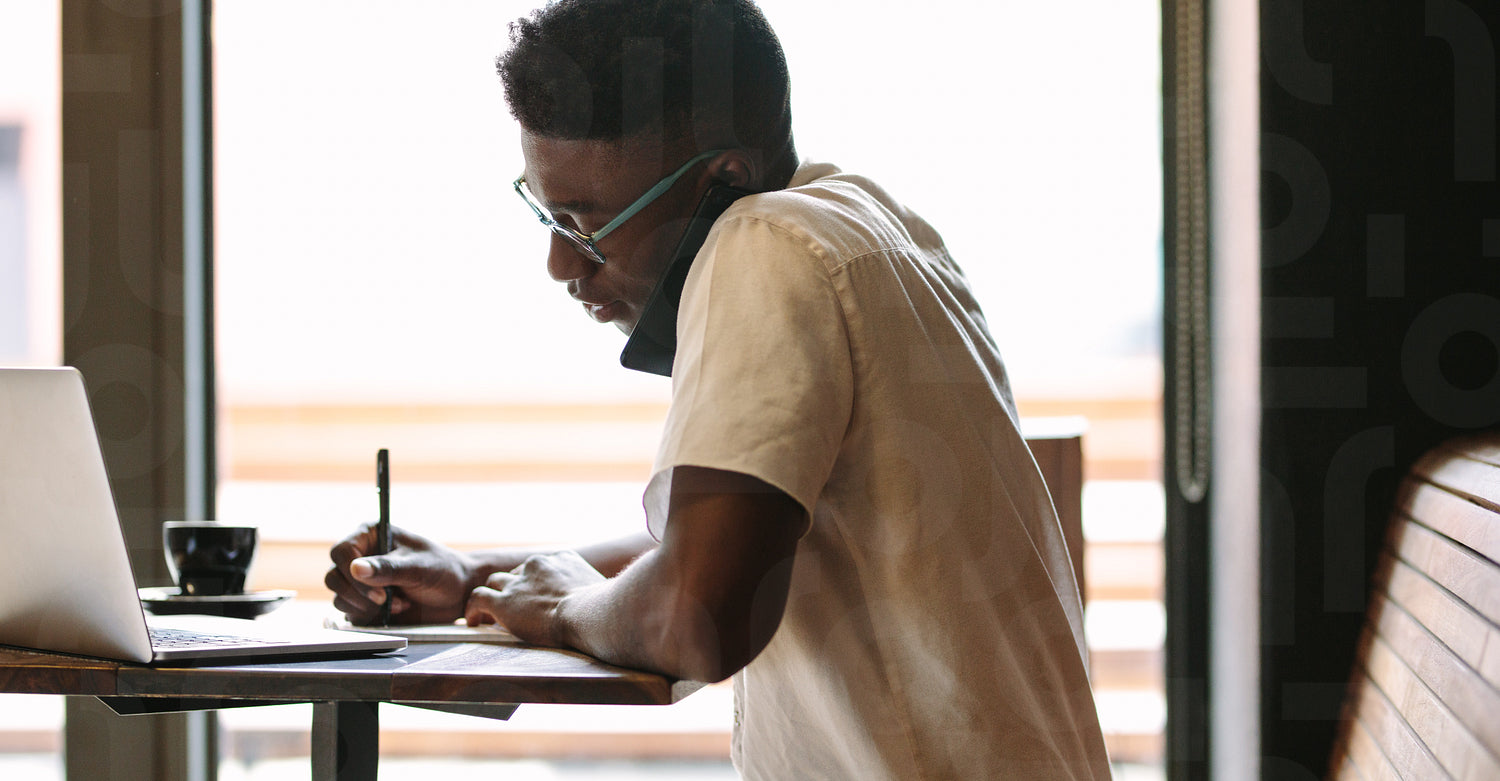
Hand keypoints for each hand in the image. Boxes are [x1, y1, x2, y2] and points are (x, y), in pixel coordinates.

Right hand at [326, 522, 476, 625]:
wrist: (458, 593)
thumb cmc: (443, 570)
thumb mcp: (418, 567)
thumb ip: (388, 568)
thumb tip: (356, 568)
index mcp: (371, 536)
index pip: (341, 551)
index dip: (352, 572)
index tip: (378, 590)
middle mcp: (361, 558)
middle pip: (334, 577)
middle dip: (357, 594)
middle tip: (385, 600)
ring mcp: (361, 582)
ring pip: (340, 598)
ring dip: (366, 607)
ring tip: (398, 604)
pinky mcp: (365, 603)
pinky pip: (350, 614)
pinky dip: (369, 618)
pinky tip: (395, 612)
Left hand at [465, 551, 605, 646]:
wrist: (591, 614)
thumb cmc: (605, 608)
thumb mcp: (603, 590)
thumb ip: (593, 592)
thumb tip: (605, 603)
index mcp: (561, 558)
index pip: (539, 567)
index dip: (534, 583)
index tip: (536, 597)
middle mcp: (536, 565)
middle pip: (516, 573)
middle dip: (514, 589)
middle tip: (516, 608)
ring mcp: (518, 583)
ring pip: (494, 583)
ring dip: (494, 597)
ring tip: (489, 615)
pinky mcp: (503, 603)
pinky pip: (478, 599)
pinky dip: (473, 610)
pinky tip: (474, 623)